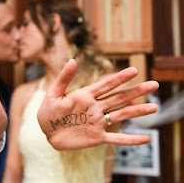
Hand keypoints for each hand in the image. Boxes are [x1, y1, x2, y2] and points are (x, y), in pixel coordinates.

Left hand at [37, 59, 158, 150]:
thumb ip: (64, 79)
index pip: (106, 85)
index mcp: (85, 96)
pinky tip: (145, 139)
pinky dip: (130, 139)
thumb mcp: (53, 94)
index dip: (120, 78)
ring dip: (137, 111)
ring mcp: (97, 122)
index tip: (134, 70)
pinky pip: (116, 138)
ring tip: (153, 107)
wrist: (46, 132)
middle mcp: (95, 107)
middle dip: (136, 91)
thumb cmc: (48, 112)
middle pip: (119, 98)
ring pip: (121, 115)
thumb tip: (73, 60)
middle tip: (154, 84)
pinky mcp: (97, 137)